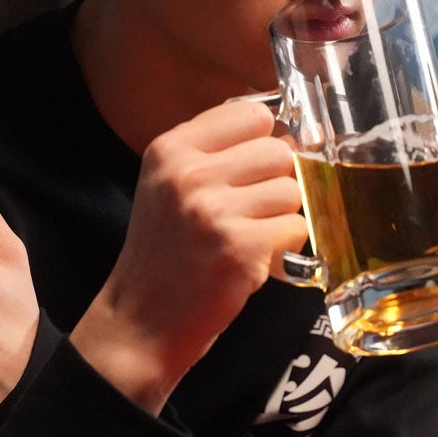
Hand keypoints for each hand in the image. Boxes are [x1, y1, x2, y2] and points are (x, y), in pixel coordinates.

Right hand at [70, 100, 306, 413]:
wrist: (140, 323)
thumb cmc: (165, 253)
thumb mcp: (168, 185)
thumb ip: (217, 152)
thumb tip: (288, 131)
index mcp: (171, 149)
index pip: (251, 113)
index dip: (264, 139)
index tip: (259, 164)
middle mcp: (190, 174)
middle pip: (278, 150)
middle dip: (278, 180)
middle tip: (255, 209)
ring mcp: (214, 212)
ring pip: (292, 188)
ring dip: (282, 215)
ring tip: (251, 235)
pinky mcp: (239, 249)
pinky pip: (296, 228)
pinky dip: (286, 247)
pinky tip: (256, 258)